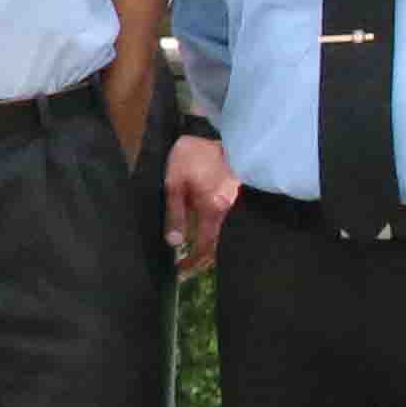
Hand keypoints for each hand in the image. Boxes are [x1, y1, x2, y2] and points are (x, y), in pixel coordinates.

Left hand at [163, 135, 240, 273]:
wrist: (223, 135)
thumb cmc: (194, 157)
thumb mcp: (175, 183)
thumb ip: (175, 213)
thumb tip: (174, 243)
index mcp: (212, 210)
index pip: (204, 247)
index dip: (193, 262)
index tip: (181, 272)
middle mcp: (226, 212)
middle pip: (215, 245)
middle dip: (201, 260)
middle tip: (186, 268)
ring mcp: (232, 205)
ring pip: (220, 233)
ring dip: (206, 246)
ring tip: (190, 253)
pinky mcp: (232, 197)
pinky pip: (222, 221)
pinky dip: (211, 231)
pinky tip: (200, 231)